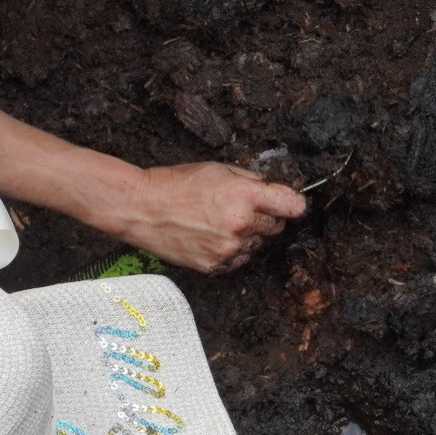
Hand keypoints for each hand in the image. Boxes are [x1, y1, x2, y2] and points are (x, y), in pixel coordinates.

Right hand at [114, 162, 305, 272]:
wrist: (142, 207)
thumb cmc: (176, 184)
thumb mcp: (217, 169)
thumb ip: (250, 180)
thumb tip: (271, 189)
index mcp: (245, 195)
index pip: (293, 206)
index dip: (293, 204)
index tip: (289, 205)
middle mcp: (241, 224)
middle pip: (276, 227)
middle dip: (265, 218)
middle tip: (241, 209)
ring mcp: (228, 248)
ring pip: (256, 245)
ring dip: (246, 236)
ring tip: (218, 222)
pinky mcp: (215, 265)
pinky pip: (237, 260)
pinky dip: (231, 251)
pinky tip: (210, 237)